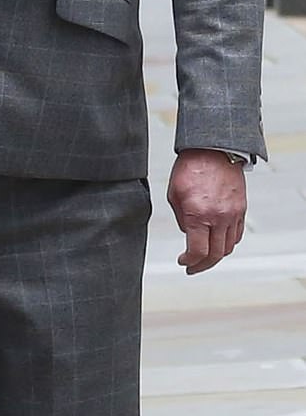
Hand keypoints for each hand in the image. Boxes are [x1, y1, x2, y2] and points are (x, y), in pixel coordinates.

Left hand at [167, 149, 246, 274]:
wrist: (214, 148)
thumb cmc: (191, 167)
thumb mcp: (174, 194)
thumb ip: (182, 219)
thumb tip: (189, 234)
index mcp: (199, 214)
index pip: (198, 251)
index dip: (190, 262)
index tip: (183, 261)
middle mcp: (219, 217)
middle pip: (215, 255)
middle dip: (202, 265)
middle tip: (193, 267)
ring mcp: (233, 214)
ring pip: (228, 247)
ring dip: (215, 255)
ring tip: (204, 255)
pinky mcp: (241, 209)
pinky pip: (237, 234)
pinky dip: (227, 242)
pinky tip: (217, 241)